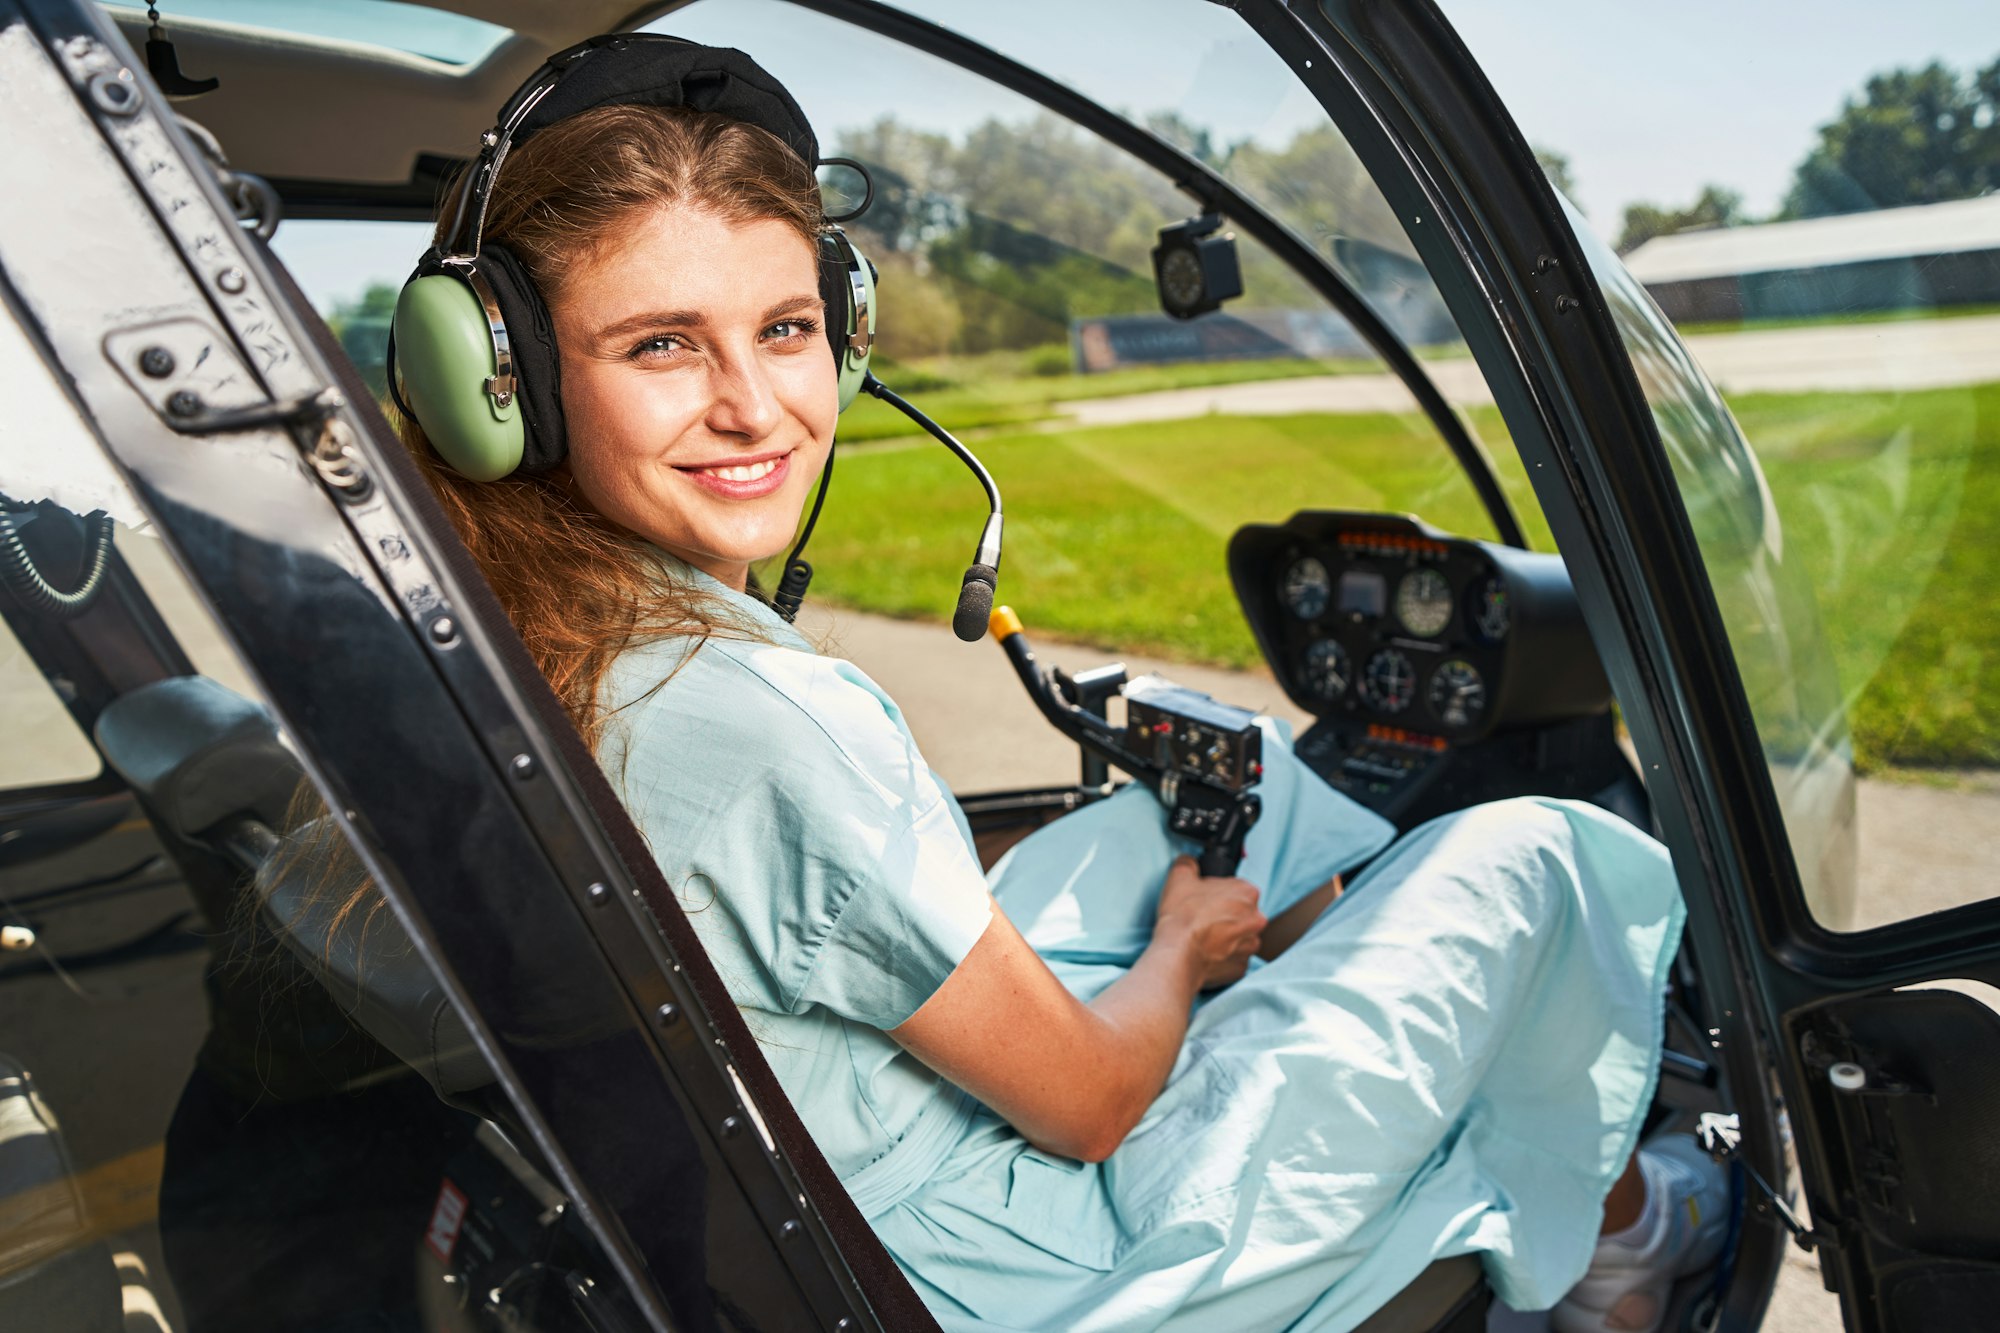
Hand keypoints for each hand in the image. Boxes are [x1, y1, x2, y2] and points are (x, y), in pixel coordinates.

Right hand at [1153, 855, 1265, 990]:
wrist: (1177, 954)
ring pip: (1241, 938)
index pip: (1237, 889)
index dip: (1219, 894)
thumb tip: (1189, 862)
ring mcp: (1250, 945)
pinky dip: (1223, 958)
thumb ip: (1188, 863)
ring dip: (1227, 938)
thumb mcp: (1179, 876)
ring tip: (1204, 938)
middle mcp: (1256, 919)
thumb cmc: (1182, 916)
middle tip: (1204, 920)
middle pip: (1242, 914)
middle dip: (1226, 916)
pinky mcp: (1241, 967)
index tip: (1206, 901)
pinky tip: (1206, 954)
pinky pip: (1234, 959)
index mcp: (1247, 893)